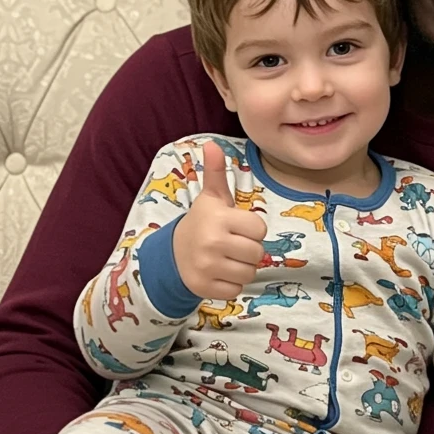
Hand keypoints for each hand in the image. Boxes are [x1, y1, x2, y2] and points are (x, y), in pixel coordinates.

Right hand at [174, 140, 266, 298]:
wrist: (173, 252)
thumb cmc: (203, 222)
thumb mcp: (211, 197)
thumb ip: (216, 172)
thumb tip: (212, 144)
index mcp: (219, 218)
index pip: (260, 229)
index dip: (252, 229)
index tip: (237, 227)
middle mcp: (212, 242)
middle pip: (257, 253)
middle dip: (249, 250)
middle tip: (233, 244)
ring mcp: (207, 267)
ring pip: (249, 273)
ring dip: (242, 267)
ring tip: (227, 258)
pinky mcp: (205, 288)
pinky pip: (236, 290)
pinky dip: (232, 284)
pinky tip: (219, 272)